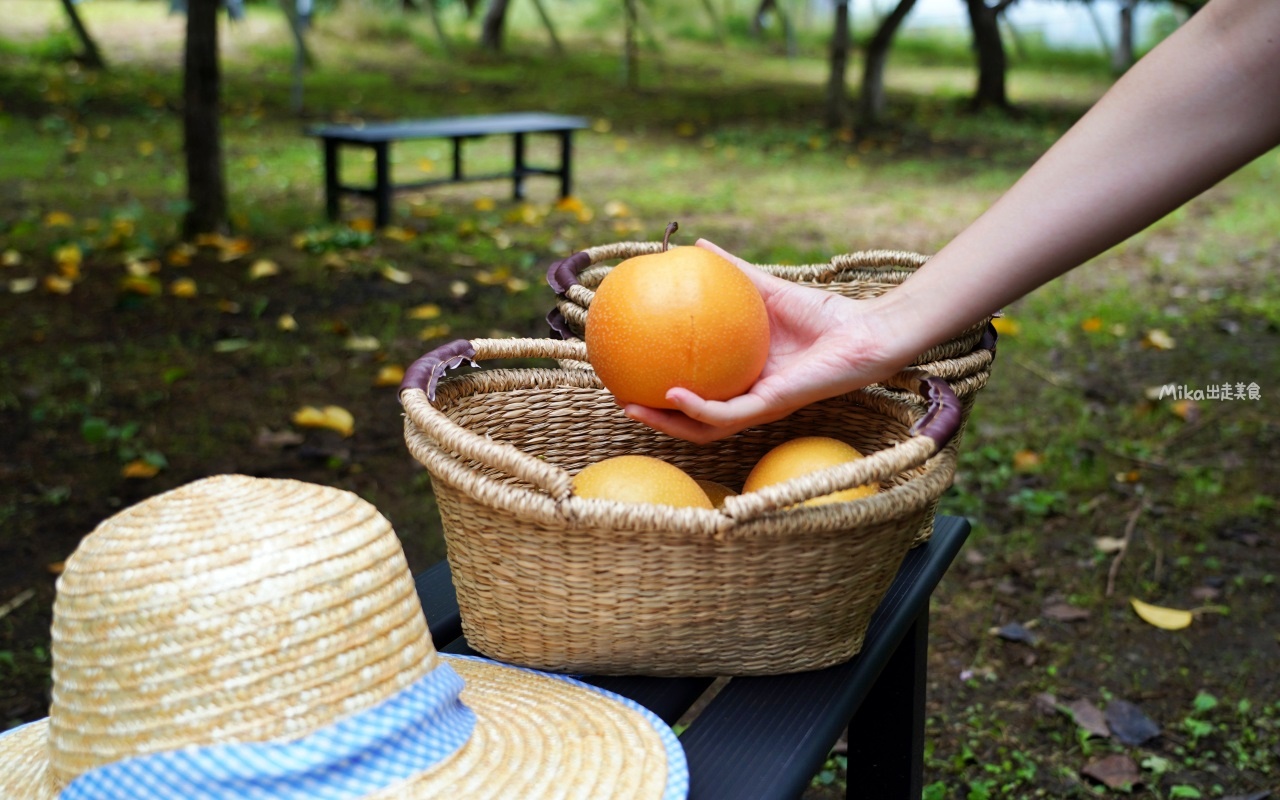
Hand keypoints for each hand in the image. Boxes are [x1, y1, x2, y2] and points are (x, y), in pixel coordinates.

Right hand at [624, 240, 914, 442]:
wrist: (865, 331)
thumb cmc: (825, 313)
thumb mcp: (766, 289)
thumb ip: (734, 271)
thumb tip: (697, 245)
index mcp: (744, 377)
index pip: (697, 393)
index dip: (661, 390)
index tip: (630, 372)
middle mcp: (748, 398)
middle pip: (692, 421)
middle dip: (655, 417)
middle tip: (621, 400)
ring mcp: (759, 406)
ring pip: (704, 429)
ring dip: (667, 425)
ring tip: (634, 408)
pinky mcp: (772, 406)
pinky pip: (727, 415)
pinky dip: (698, 409)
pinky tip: (673, 394)